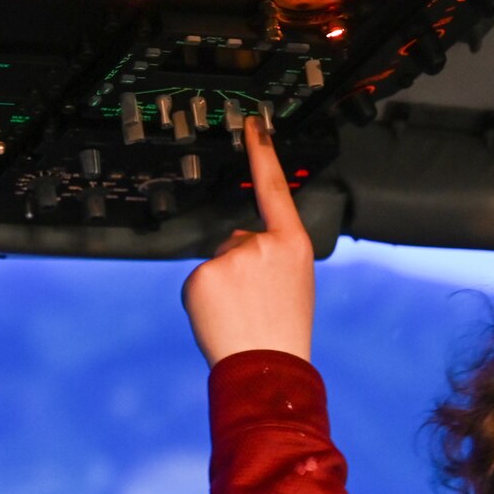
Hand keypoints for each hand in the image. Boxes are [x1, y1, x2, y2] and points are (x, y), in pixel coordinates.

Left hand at [182, 116, 315, 366]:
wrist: (267, 367)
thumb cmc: (283, 331)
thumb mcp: (294, 283)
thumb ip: (273, 254)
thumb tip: (243, 248)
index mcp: (293, 244)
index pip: (273, 188)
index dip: (262, 154)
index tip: (253, 125)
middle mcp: (263, 243)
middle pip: (236, 239)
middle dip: (238, 267)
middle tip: (254, 304)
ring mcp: (231, 258)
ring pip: (216, 263)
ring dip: (222, 286)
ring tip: (240, 315)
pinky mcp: (204, 275)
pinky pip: (198, 281)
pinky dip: (204, 300)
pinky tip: (222, 317)